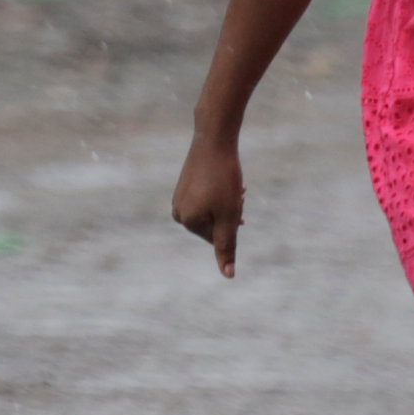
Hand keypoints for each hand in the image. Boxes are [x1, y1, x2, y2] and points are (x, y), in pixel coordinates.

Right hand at [172, 132, 245, 277]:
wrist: (214, 139)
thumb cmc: (223, 178)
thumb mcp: (229, 215)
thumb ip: (227, 246)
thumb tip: (228, 275)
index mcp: (186, 221)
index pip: (218, 237)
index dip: (233, 220)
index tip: (235, 199)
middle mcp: (178, 211)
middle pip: (215, 224)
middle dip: (230, 213)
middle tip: (236, 191)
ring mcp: (179, 197)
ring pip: (213, 210)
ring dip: (227, 203)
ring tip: (231, 184)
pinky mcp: (184, 184)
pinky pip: (207, 198)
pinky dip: (219, 192)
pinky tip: (224, 178)